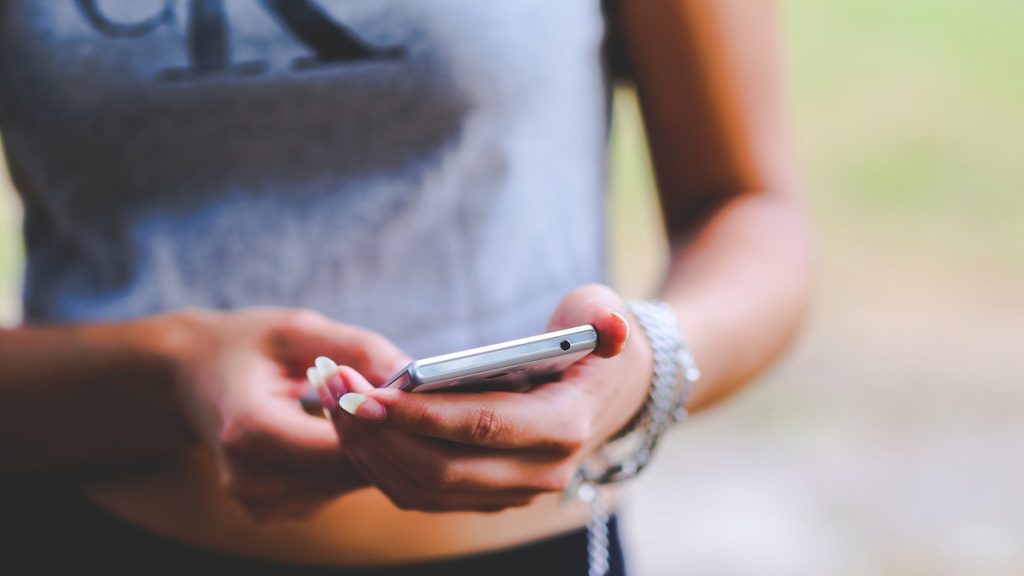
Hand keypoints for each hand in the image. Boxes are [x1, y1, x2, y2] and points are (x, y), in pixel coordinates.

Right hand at [169, 308, 408, 519]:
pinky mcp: (270, 510)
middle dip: (386, 437)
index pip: (338, 446)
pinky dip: (350, 460)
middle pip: (346, 470)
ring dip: (373, 450)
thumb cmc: (247, 344)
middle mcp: (248, 476)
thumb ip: (357, 349)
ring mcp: (258, 501)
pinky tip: (354, 429)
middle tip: (416, 402)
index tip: (416, 397)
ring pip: (346, 484)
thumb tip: (416, 373)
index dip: (383, 423)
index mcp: (249, 429)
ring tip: (384, 409)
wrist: (189, 374)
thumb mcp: (298, 328)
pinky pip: (332, 488)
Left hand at [320, 284, 651, 512]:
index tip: (366, 394)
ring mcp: (511, 493)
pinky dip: (380, 465)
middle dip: (379, 433)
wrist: (606, 393)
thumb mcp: (602, 313)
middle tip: (334, 391)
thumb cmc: (589, 344)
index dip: (420, 416)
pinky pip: (420, 494)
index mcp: (564, 428)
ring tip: (331, 402)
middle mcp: (539, 474)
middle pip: (441, 469)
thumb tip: (610, 325)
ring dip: (369, 451)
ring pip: (423, 490)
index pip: (482, 428)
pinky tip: (352, 426)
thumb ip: (604, 317)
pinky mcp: (484, 498)